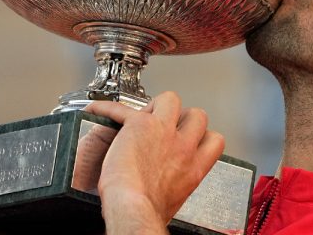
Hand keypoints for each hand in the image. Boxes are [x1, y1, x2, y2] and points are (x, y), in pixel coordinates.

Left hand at [84, 91, 224, 233]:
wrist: (132, 209)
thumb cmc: (147, 213)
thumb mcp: (175, 198)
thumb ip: (179, 180)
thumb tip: (171, 181)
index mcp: (193, 168)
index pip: (214, 140)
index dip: (202, 136)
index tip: (190, 139)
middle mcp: (182, 147)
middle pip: (198, 115)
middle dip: (184, 117)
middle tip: (168, 126)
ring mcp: (163, 132)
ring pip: (172, 99)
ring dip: (159, 105)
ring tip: (145, 114)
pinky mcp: (140, 124)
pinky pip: (122, 108)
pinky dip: (108, 109)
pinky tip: (99, 111)